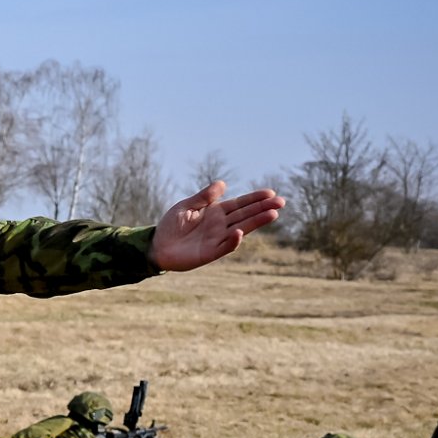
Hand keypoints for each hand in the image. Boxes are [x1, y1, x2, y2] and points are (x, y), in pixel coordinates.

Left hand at [147, 182, 285, 271]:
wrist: (157, 246)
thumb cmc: (171, 226)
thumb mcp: (186, 206)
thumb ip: (203, 197)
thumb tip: (222, 184)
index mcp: (216, 212)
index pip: (240, 204)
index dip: (255, 199)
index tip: (270, 193)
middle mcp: (221, 225)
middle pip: (246, 215)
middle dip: (263, 208)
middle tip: (281, 202)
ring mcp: (217, 239)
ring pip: (241, 229)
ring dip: (256, 222)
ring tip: (272, 214)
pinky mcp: (210, 253)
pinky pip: (224, 247)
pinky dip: (232, 241)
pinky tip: (239, 233)